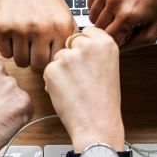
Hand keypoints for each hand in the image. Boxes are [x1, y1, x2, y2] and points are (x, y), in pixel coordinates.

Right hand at [0, 0, 75, 72]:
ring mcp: (19, 28)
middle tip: (33, 50)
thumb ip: (68, 40)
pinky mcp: (1, 27)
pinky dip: (8, 48)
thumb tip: (67, 64)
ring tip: (23, 41)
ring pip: (20, 62)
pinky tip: (13, 35)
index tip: (47, 55)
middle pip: (37, 66)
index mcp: (60, 27)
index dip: (50, 61)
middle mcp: (41, 29)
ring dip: (21, 55)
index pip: (56, 62)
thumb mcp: (65, 16)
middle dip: (35, 61)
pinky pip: (5, 53)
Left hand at [43, 27, 123, 150]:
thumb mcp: (108, 67)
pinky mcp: (52, 69)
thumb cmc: (104, 101)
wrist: (97, 123)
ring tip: (76, 89)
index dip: (84, 48)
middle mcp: (87, 45)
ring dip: (61, 71)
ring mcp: (68, 57)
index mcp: (105, 42)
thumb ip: (94, 52)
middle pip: (70, 43)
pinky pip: (48, 71)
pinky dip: (53, 82)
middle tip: (81, 79)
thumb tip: (76, 44)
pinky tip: (67, 94)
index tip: (87, 60)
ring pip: (58, 57)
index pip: (86, 33)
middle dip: (71, 58)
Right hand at [88, 0, 156, 48]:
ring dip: (103, 17)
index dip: (116, 40)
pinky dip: (99, 4)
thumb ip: (134, 44)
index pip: (108, 39)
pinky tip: (113, 1)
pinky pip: (91, 0)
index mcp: (128, 15)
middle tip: (124, 22)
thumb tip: (117, 50)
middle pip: (98, 28)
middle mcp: (115, 0)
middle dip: (110, 29)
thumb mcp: (155, 29)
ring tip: (118, 11)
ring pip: (92, 14)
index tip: (124, 35)